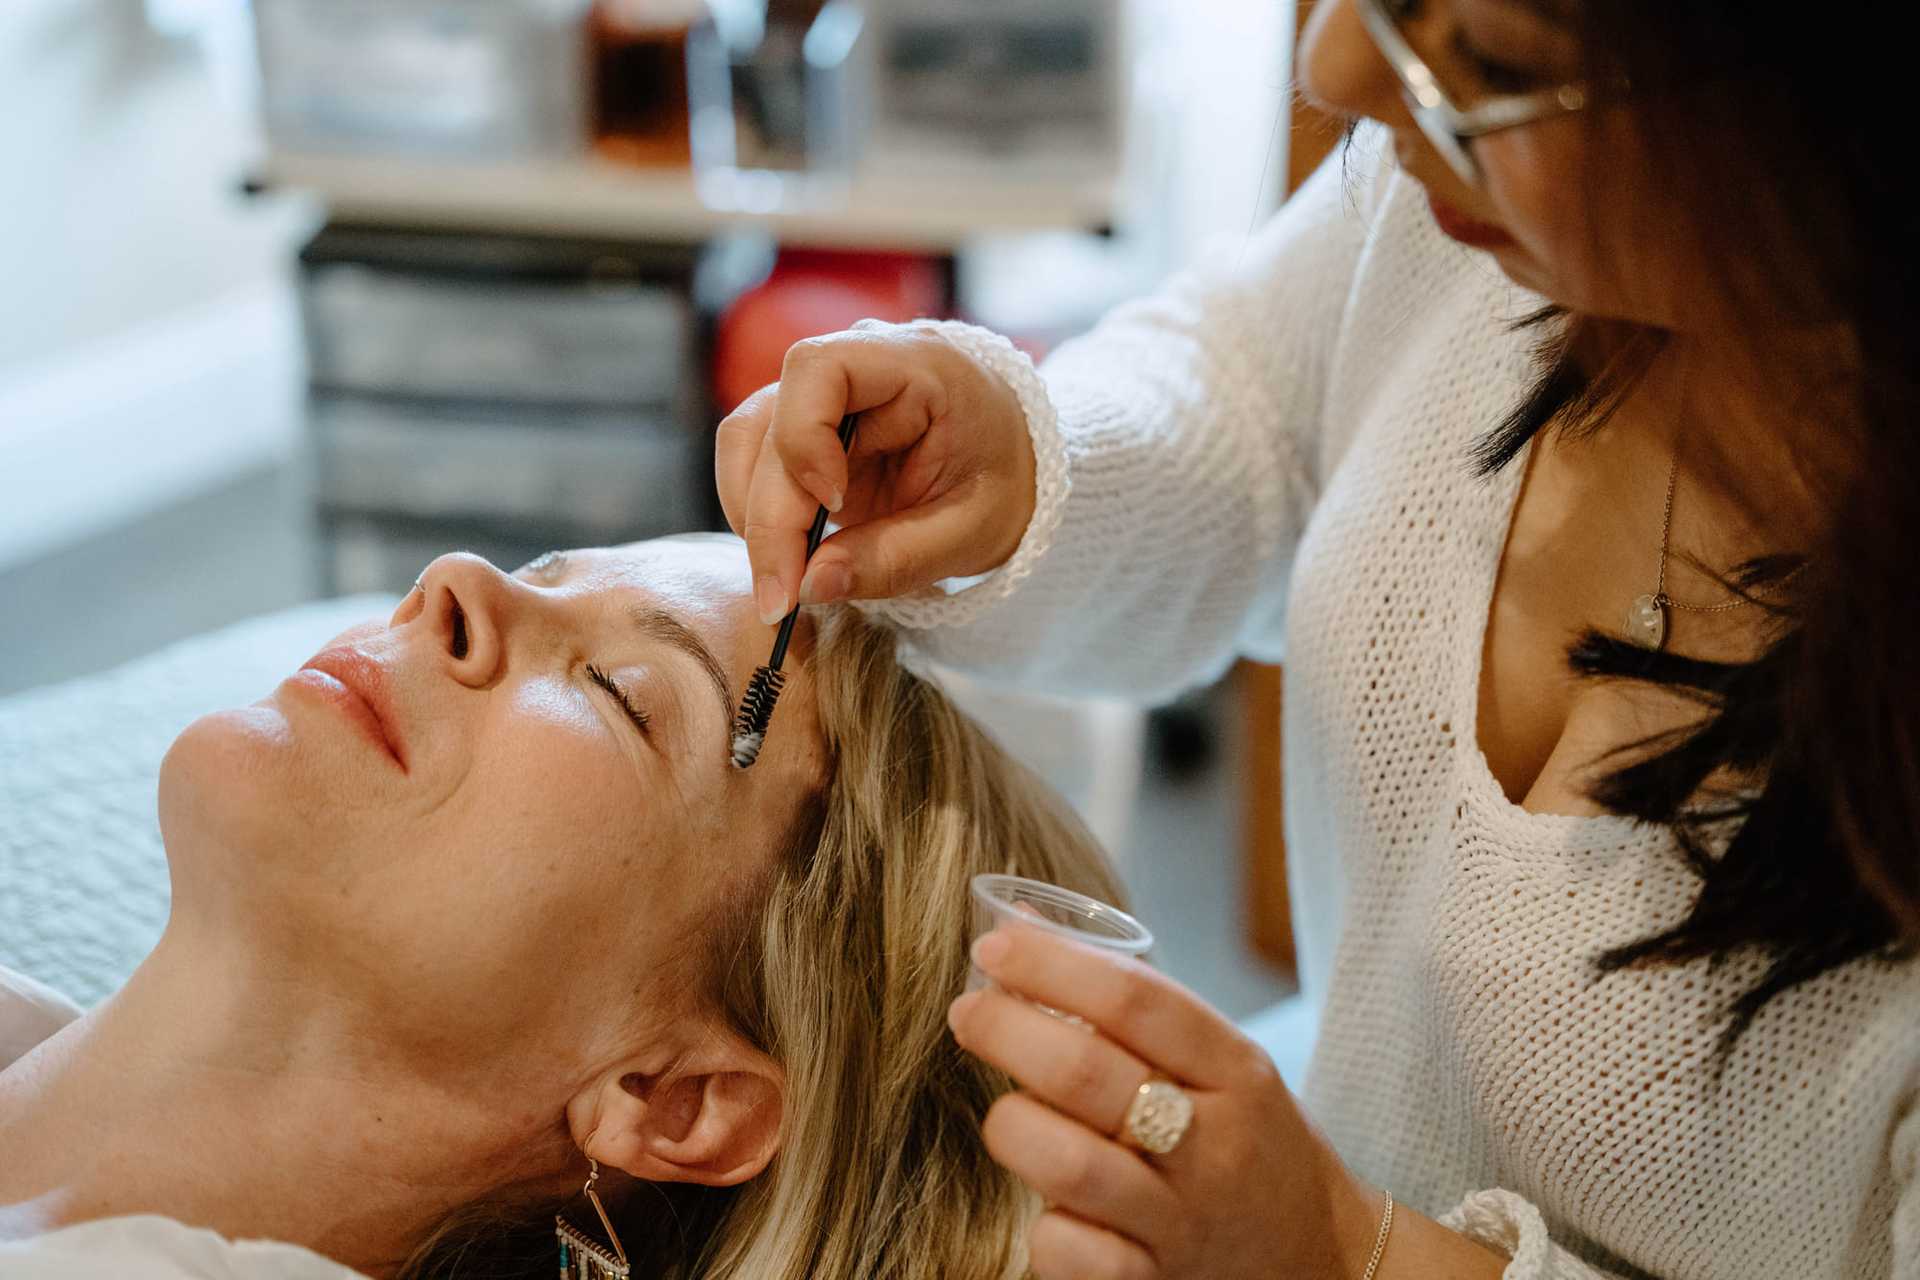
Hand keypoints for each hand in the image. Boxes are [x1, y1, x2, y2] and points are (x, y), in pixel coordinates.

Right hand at [714, 326, 1035, 623]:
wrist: (1016, 465)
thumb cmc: (1005, 482)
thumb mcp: (971, 532)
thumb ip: (895, 558)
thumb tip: (812, 585)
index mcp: (917, 365)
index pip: (820, 368)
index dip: (804, 436)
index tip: (833, 504)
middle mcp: (856, 366)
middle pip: (772, 421)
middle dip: (770, 516)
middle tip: (783, 598)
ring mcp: (823, 397)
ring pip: (747, 439)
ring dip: (750, 512)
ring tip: (782, 583)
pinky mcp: (806, 431)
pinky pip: (755, 461)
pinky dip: (758, 512)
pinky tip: (786, 560)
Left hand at [947, 925, 1382, 1279]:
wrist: (1319, 1261)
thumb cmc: (1244, 1140)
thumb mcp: (1219, 1063)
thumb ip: (1126, 1003)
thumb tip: (1016, 926)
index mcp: (1235, 1072)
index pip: (1134, 998)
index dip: (1050, 966)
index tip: (995, 949)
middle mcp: (1213, 1145)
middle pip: (1085, 1073)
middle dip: (1006, 1031)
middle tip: (967, 1013)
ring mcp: (1182, 1221)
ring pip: (1069, 1164)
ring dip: (1014, 1125)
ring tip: (1005, 1110)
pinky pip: (1073, 1254)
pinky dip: (1044, 1226)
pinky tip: (1045, 1204)